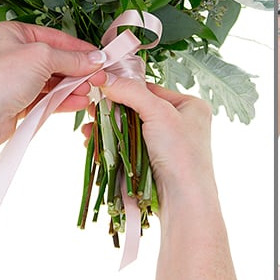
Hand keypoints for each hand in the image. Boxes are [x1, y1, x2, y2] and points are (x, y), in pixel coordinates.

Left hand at [0, 22, 106, 155]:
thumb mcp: (42, 57)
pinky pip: (51, 98)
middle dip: (80, 71)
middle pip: (59, 60)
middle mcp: (17, 55)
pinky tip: (80, 102)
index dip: (81, 49)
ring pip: (57, 81)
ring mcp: (20, 80)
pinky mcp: (23, 102)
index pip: (57, 38)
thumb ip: (72, 58)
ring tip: (89, 91)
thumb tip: (96, 58)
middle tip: (99, 77)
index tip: (101, 58)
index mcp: (16, 35)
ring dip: (75, 87)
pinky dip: (67, 100)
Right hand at [98, 78, 238, 279]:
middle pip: (138, 109)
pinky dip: (112, 145)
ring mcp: (168, 145)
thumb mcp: (158, 112)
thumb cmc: (180, 152)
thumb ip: (131, 92)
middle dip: (113, 111)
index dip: (126, 88)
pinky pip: (129, 148)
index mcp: (190, 106)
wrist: (183, 200)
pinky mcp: (155, 163)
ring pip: (130, 130)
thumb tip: (105, 78)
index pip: (152, 89)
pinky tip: (94, 143)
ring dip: (108, 129)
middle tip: (91, 110)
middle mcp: (182, 123)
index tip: (100, 88)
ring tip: (89, 129)